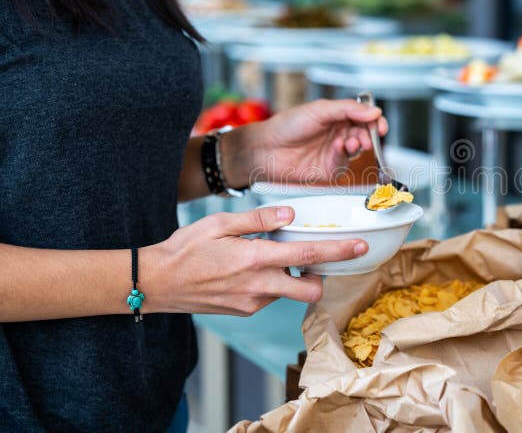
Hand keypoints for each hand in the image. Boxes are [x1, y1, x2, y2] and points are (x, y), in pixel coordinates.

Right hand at [141, 206, 367, 315]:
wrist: (156, 283)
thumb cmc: (185, 249)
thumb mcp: (220, 223)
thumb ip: (258, 219)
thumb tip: (290, 214)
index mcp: (255, 259)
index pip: (308, 256)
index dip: (339, 252)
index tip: (360, 247)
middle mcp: (259, 286)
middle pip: (311, 289)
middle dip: (323, 277)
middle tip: (318, 259)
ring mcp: (252, 303)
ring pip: (289, 292)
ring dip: (291, 276)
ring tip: (270, 256)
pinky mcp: (245, 311)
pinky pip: (271, 297)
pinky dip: (272, 283)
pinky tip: (253, 268)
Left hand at [221, 99, 387, 185]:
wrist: (267, 148)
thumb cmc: (287, 125)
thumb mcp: (320, 110)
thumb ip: (348, 109)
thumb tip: (375, 112)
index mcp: (337, 116)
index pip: (364, 116)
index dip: (374, 120)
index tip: (379, 125)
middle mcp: (339, 133)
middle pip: (365, 133)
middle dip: (369, 134)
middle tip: (367, 136)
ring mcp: (336, 151)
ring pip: (358, 148)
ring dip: (358, 144)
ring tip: (349, 142)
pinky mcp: (331, 168)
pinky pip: (346, 162)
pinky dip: (345, 155)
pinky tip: (338, 149)